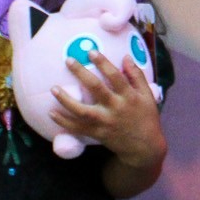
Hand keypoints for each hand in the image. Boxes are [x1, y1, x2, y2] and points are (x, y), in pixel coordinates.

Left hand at [49, 49, 165, 169]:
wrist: (144, 148)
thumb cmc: (146, 117)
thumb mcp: (148, 95)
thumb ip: (137, 76)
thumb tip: (126, 57)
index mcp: (129, 96)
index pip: (115, 76)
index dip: (103, 63)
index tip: (91, 51)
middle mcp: (116, 108)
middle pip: (96, 89)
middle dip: (81, 73)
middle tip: (68, 60)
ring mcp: (105, 122)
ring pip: (82, 111)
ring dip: (67, 100)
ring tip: (53, 88)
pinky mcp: (97, 134)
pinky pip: (78, 128)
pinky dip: (64, 122)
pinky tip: (52, 113)